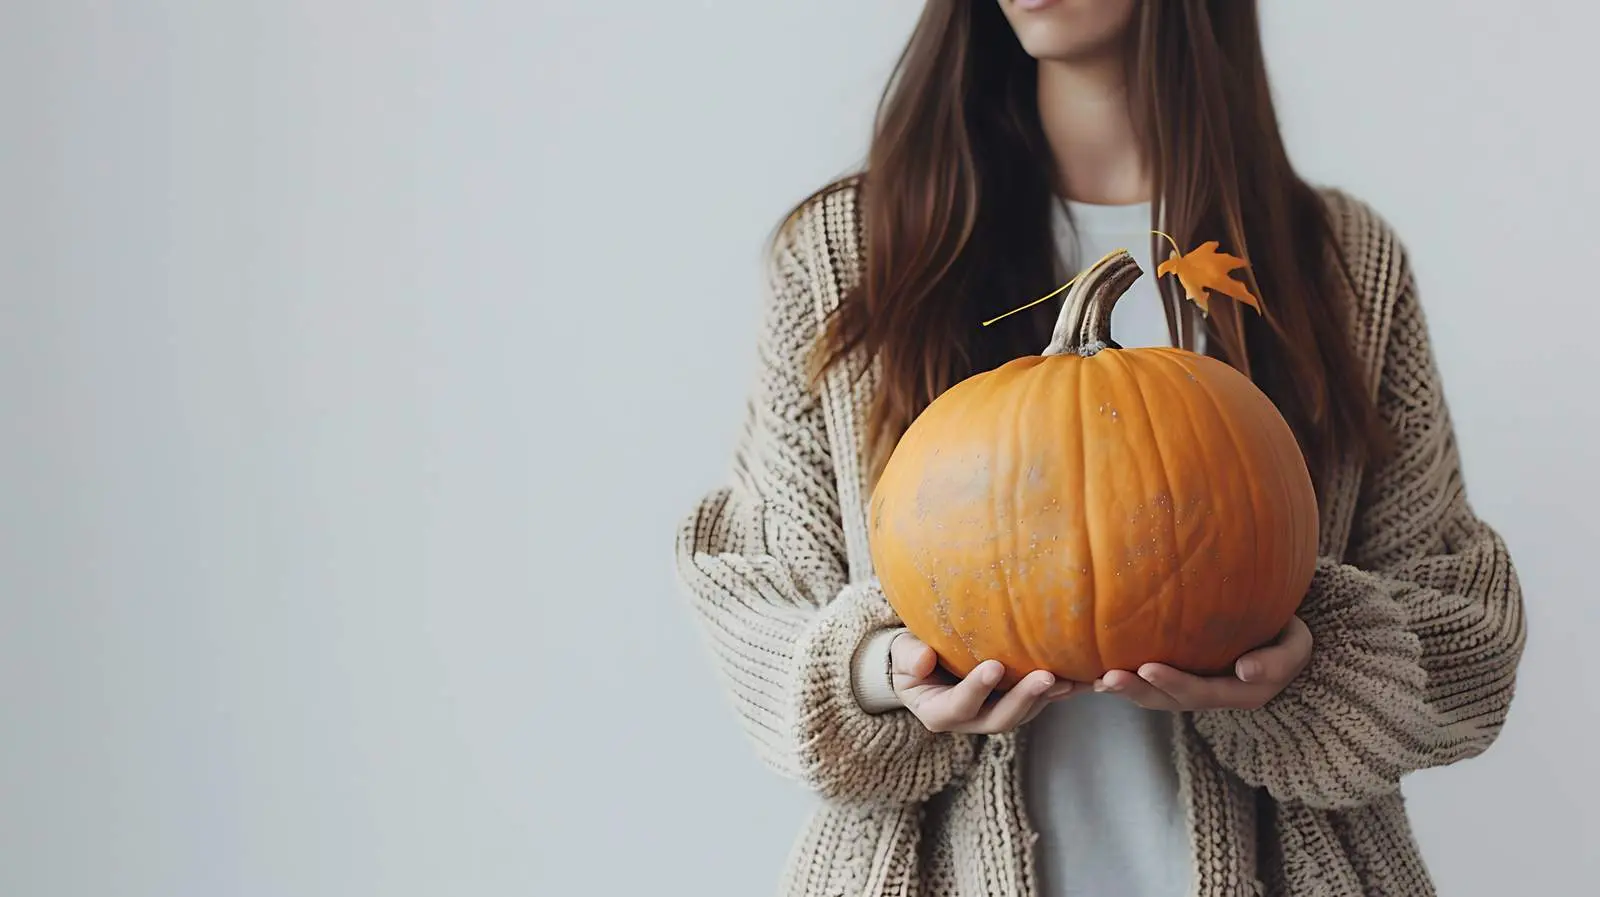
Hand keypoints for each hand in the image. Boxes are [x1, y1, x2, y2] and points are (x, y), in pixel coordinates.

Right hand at [891, 632, 1077, 732]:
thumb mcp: (901, 655)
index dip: (976, 689)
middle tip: (1047, 676)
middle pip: (1000, 719)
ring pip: (1024, 714)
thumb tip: (923, 660)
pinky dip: (1057, 691)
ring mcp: (994, 714)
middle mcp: (970, 721)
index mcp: (939, 714)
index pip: (959, 705)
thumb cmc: (910, 656)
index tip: (993, 666)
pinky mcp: (1013, 703)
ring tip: (1070, 678)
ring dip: (1046, 698)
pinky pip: (1037, 702)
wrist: (924, 663)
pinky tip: (1080, 676)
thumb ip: (909, 657)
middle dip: (1024, 699)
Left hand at [1094, 615, 1312, 711]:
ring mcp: (1193, 686)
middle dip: (1137, 690)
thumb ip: (1277, 661)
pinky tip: (1094, 672)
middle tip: (1108, 678)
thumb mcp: (1296, 647)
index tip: (1147, 668)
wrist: (1279, 632)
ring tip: (1096, 679)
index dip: (1173, 683)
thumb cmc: (1286, 634)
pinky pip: (1148, 682)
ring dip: (1124, 689)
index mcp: (1238, 693)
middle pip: (1168, 700)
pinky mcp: (1178, 673)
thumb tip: (1245, 671)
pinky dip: (1124, 680)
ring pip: (1154, 695)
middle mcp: (1211, 694)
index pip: (1201, 691)